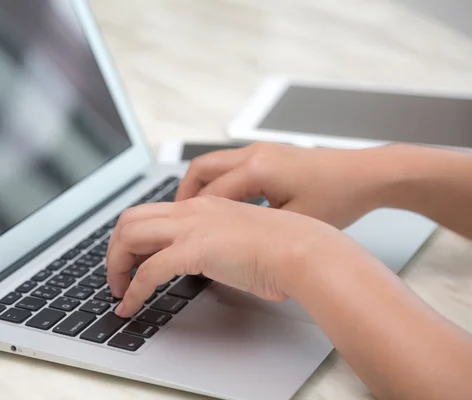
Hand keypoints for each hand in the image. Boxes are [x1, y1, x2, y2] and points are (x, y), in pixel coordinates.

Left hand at [106, 196, 354, 317]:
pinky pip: (148, 271)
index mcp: (203, 205)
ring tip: (118, 290)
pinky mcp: (195, 250)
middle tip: (117, 275)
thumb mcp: (239, 240)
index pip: (151, 212)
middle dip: (114, 248)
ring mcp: (192, 227)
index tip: (129, 260)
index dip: (132, 237)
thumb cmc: (283, 248)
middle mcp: (192, 210)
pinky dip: (133, 290)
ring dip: (115, 266)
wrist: (302, 250)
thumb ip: (215, 246)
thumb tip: (202, 264)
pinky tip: (131, 306)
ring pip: (129, 236)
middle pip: (130, 219)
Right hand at [176, 142, 392, 228]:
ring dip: (199, 186)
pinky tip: (223, 204)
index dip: (190, 217)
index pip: (208, 195)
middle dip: (183, 194)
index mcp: (257, 170)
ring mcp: (261, 151)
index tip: (179, 235)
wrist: (366, 175)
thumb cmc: (338, 197)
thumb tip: (230, 244)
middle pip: (200, 169)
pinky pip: (230, 165)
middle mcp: (254, 154)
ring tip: (193, 212)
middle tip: (174, 219)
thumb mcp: (294, 223)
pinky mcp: (269, 154)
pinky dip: (218, 182)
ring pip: (213, 164)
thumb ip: (256, 230)